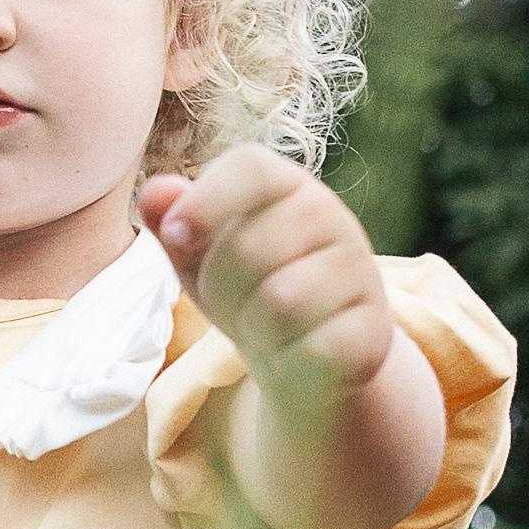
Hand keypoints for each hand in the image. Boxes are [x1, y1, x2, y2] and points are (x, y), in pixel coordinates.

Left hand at [141, 149, 394, 413]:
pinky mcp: (373, 332)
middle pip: (249, 246)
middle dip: (219, 286)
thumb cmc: (245, 295)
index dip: (206, 199)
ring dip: (253, 327)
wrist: (307, 359)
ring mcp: (361, 274)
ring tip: (263, 328)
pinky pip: (310, 348)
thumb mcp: (200, 258)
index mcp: (289, 188)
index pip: (252, 168)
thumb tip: (155, 193)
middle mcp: (334, 219)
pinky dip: (286, 361)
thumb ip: (175, 222)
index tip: (176, 236)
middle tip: (233, 302)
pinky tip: (294, 355)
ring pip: (280, 302)